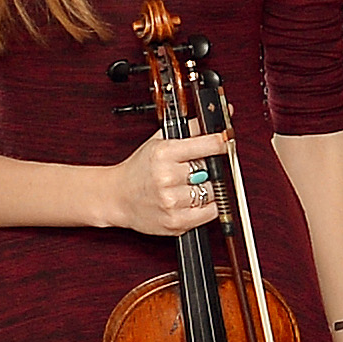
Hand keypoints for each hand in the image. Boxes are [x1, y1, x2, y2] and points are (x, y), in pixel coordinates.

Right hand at [101, 132, 232, 235]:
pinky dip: (208, 206)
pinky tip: (193, 200)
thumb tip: (217, 119)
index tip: (225, 143)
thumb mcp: (160, 142)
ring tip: (190, 185)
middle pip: (212, 170)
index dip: (221, 143)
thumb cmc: (139, 169)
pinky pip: (210, 213)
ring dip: (208, 188)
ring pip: (212, 192)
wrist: (117, 197)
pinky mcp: (176, 222)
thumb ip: (190, 130)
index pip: (209, 145)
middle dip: (210, 169)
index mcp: (164, 154)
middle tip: (198, 169)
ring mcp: (171, 201)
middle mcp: (167, 177)